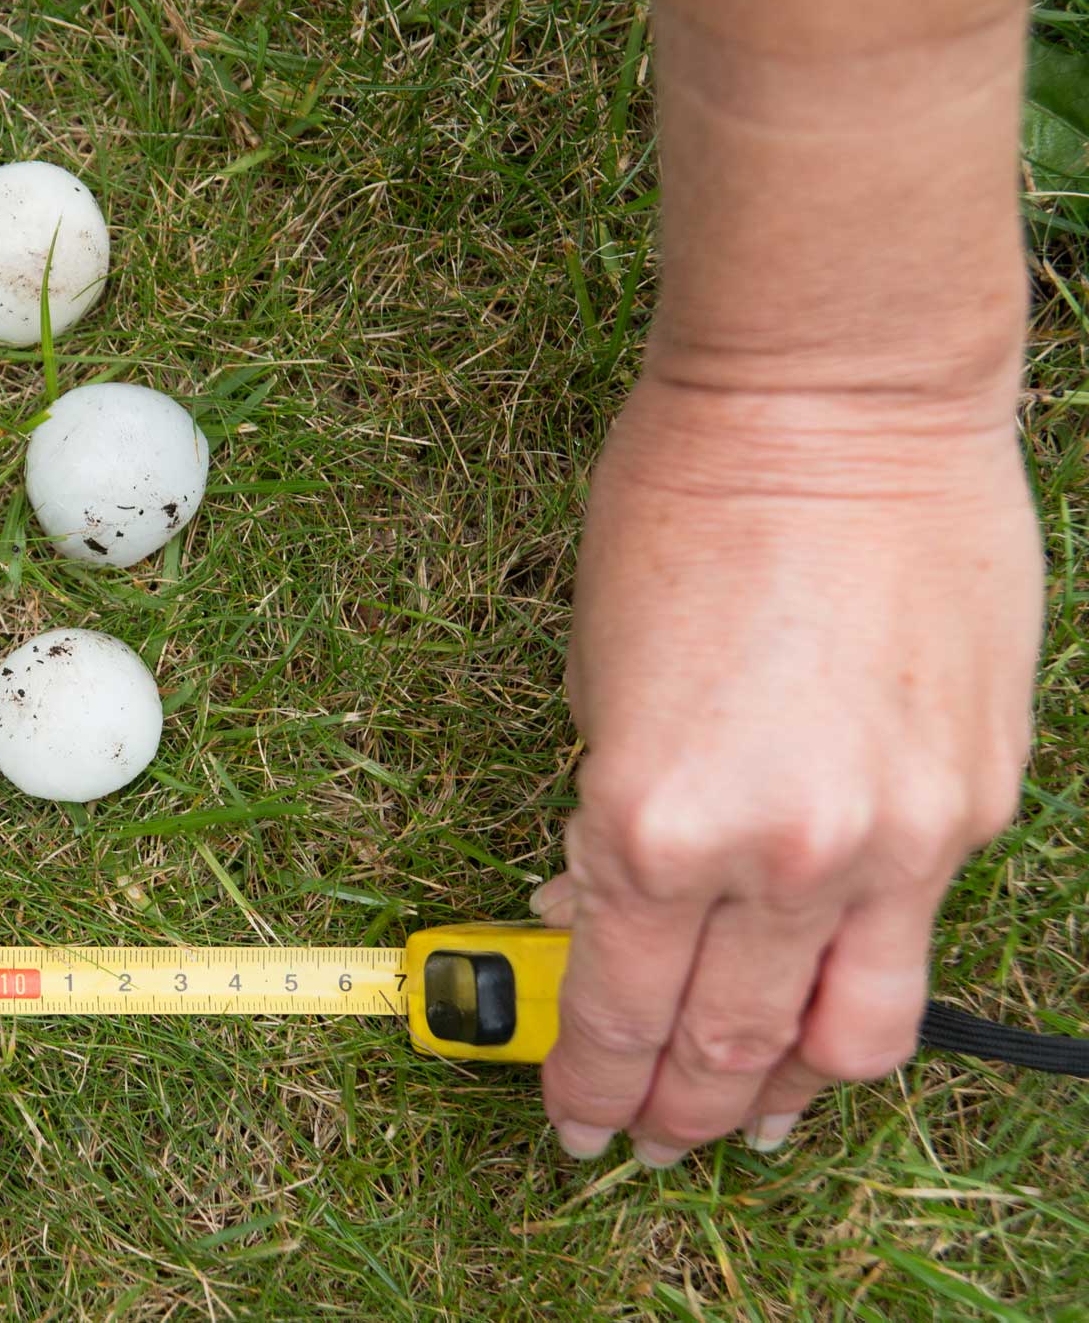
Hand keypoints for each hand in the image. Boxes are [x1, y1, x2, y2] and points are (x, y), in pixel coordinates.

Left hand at [537, 372, 1041, 1164]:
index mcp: (655, 825)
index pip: (617, 1010)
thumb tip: (603, 915)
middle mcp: (781, 857)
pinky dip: (857, 994)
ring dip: (786, 1096)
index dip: (589, 1082)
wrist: (832, 405)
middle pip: (730, 1051)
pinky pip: (914, 943)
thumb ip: (613, 826)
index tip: (573, 1120)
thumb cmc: (682, 513)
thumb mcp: (598, 688)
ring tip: (747, 1122)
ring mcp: (897, 840)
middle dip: (679, 1114)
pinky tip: (825, 1006)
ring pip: (848, 1038)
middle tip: (646, 1145)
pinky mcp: (976, 805)